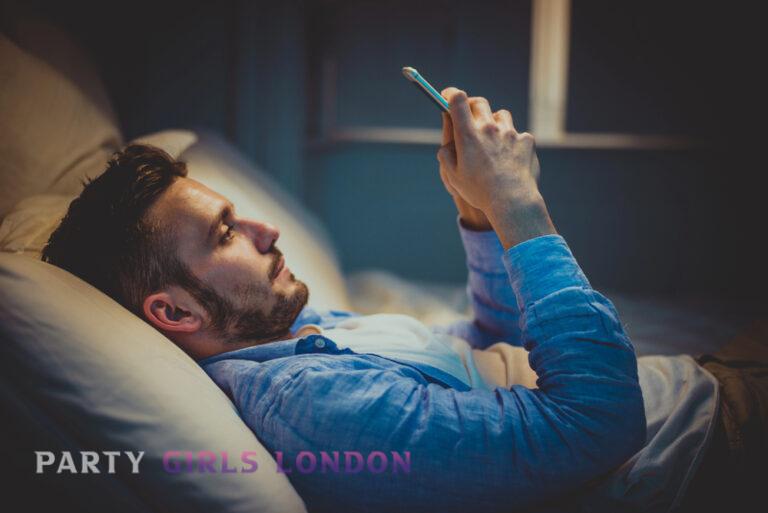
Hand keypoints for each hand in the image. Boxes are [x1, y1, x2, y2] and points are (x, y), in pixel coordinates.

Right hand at [437, 87, 553, 248]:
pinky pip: (517, 134)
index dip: (451, 94)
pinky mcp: (526, 141)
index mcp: (468, 135)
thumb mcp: (453, 177)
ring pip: (501, 115)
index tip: (447, 96)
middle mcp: (489, 128)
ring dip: (494, 123)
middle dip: (472, 106)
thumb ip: (446, 156)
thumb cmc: (479, 191)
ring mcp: (510, 133)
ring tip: (492, 141)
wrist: (512, 201)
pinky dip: (512, 142)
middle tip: (470, 117)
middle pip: (479, 102)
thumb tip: (446, 145)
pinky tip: (510, 159)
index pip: (458, 100)